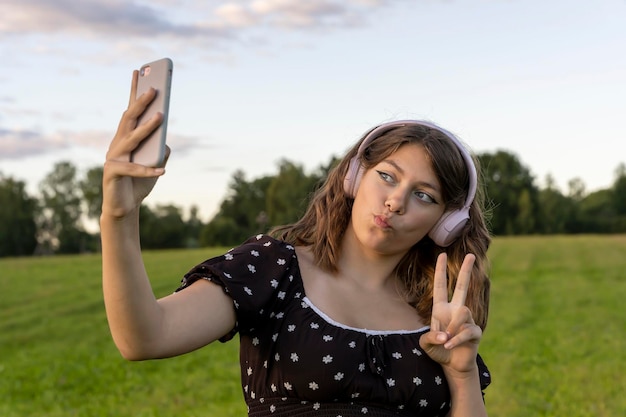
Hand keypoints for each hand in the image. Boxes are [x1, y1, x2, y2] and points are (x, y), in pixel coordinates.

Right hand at [102, 70, 168, 217]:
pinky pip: (133, 169)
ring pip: (131, 139)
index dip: (134, 92)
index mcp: (125, 138)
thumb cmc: (139, 183)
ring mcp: (112, 157)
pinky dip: (149, 170)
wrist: (124, 208)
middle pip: (128, 119)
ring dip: (147, 127)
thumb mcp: (155, 164)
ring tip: (161, 117)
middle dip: (141, 103)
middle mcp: (117, 144)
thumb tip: (165, 140)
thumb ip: (160, 151)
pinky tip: (163, 170)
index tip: (140, 72)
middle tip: (154, 89)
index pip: (129, 111)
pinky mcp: (112, 173)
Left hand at [419, 253, 481, 374]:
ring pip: (463, 311)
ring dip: (453, 326)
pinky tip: (450, 345)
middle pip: (462, 286)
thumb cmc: (438, 350)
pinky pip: (468, 330)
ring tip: (446, 339)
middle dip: (466, 270)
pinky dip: (456, 339)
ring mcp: (467, 320)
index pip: (440, 286)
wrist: (452, 365)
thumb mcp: (425, 344)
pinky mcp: (475, 332)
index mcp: (441, 309)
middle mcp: (455, 310)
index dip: (440, 270)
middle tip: (471, 255)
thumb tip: (445, 335)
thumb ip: (430, 338)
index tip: (441, 254)